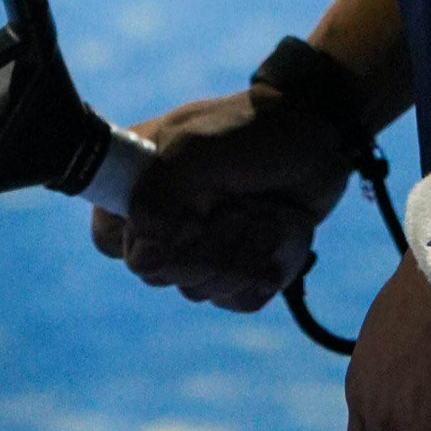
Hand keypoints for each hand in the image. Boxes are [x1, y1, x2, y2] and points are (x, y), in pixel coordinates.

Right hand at [89, 86, 353, 310]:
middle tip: (239, 209)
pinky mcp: (235, 264)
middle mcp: (165, 214)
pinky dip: (261, 274)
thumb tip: (142, 251)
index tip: (187, 219)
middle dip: (206, 250)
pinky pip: (234, 300)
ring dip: (239, 258)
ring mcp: (200, 242)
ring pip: (197, 291)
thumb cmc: (257, 130)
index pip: (109, 238)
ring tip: (264, 214)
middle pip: (157, 274)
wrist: (321, 138)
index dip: (143, 244)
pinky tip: (277, 237)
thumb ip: (163, 188)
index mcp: (142, 178)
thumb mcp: (203, 145)